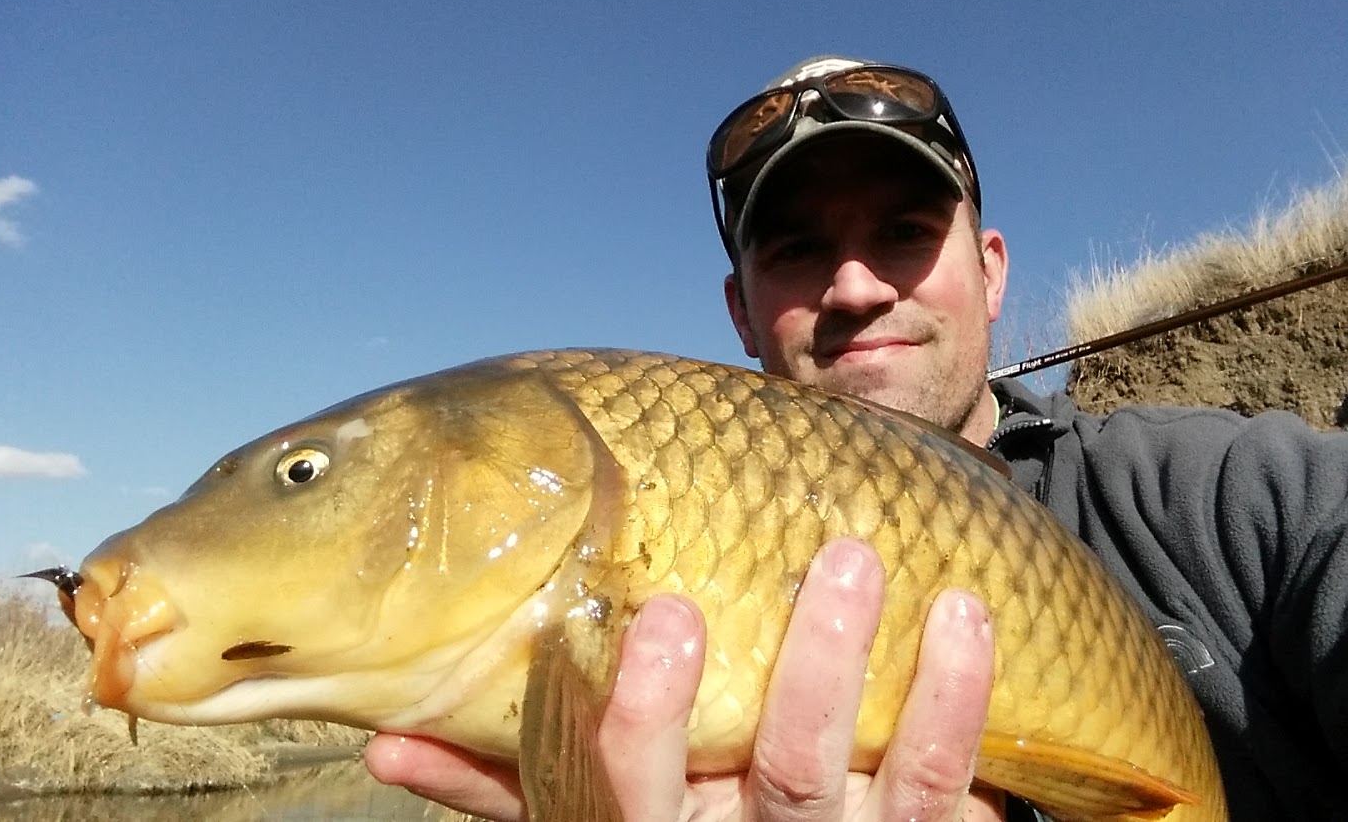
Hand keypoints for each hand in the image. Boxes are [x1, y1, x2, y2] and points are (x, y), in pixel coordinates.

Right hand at [365, 538, 1002, 820]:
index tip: (662, 614)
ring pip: (881, 774)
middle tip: (834, 556)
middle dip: (813, 670)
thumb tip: (381, 741)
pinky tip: (966, 610)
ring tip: (885, 553)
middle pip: (788, 773)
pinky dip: (961, 696)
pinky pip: (953, 778)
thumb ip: (499, 786)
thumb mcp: (587, 821)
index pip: (635, 795)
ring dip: (890, 664)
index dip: (646, 719)